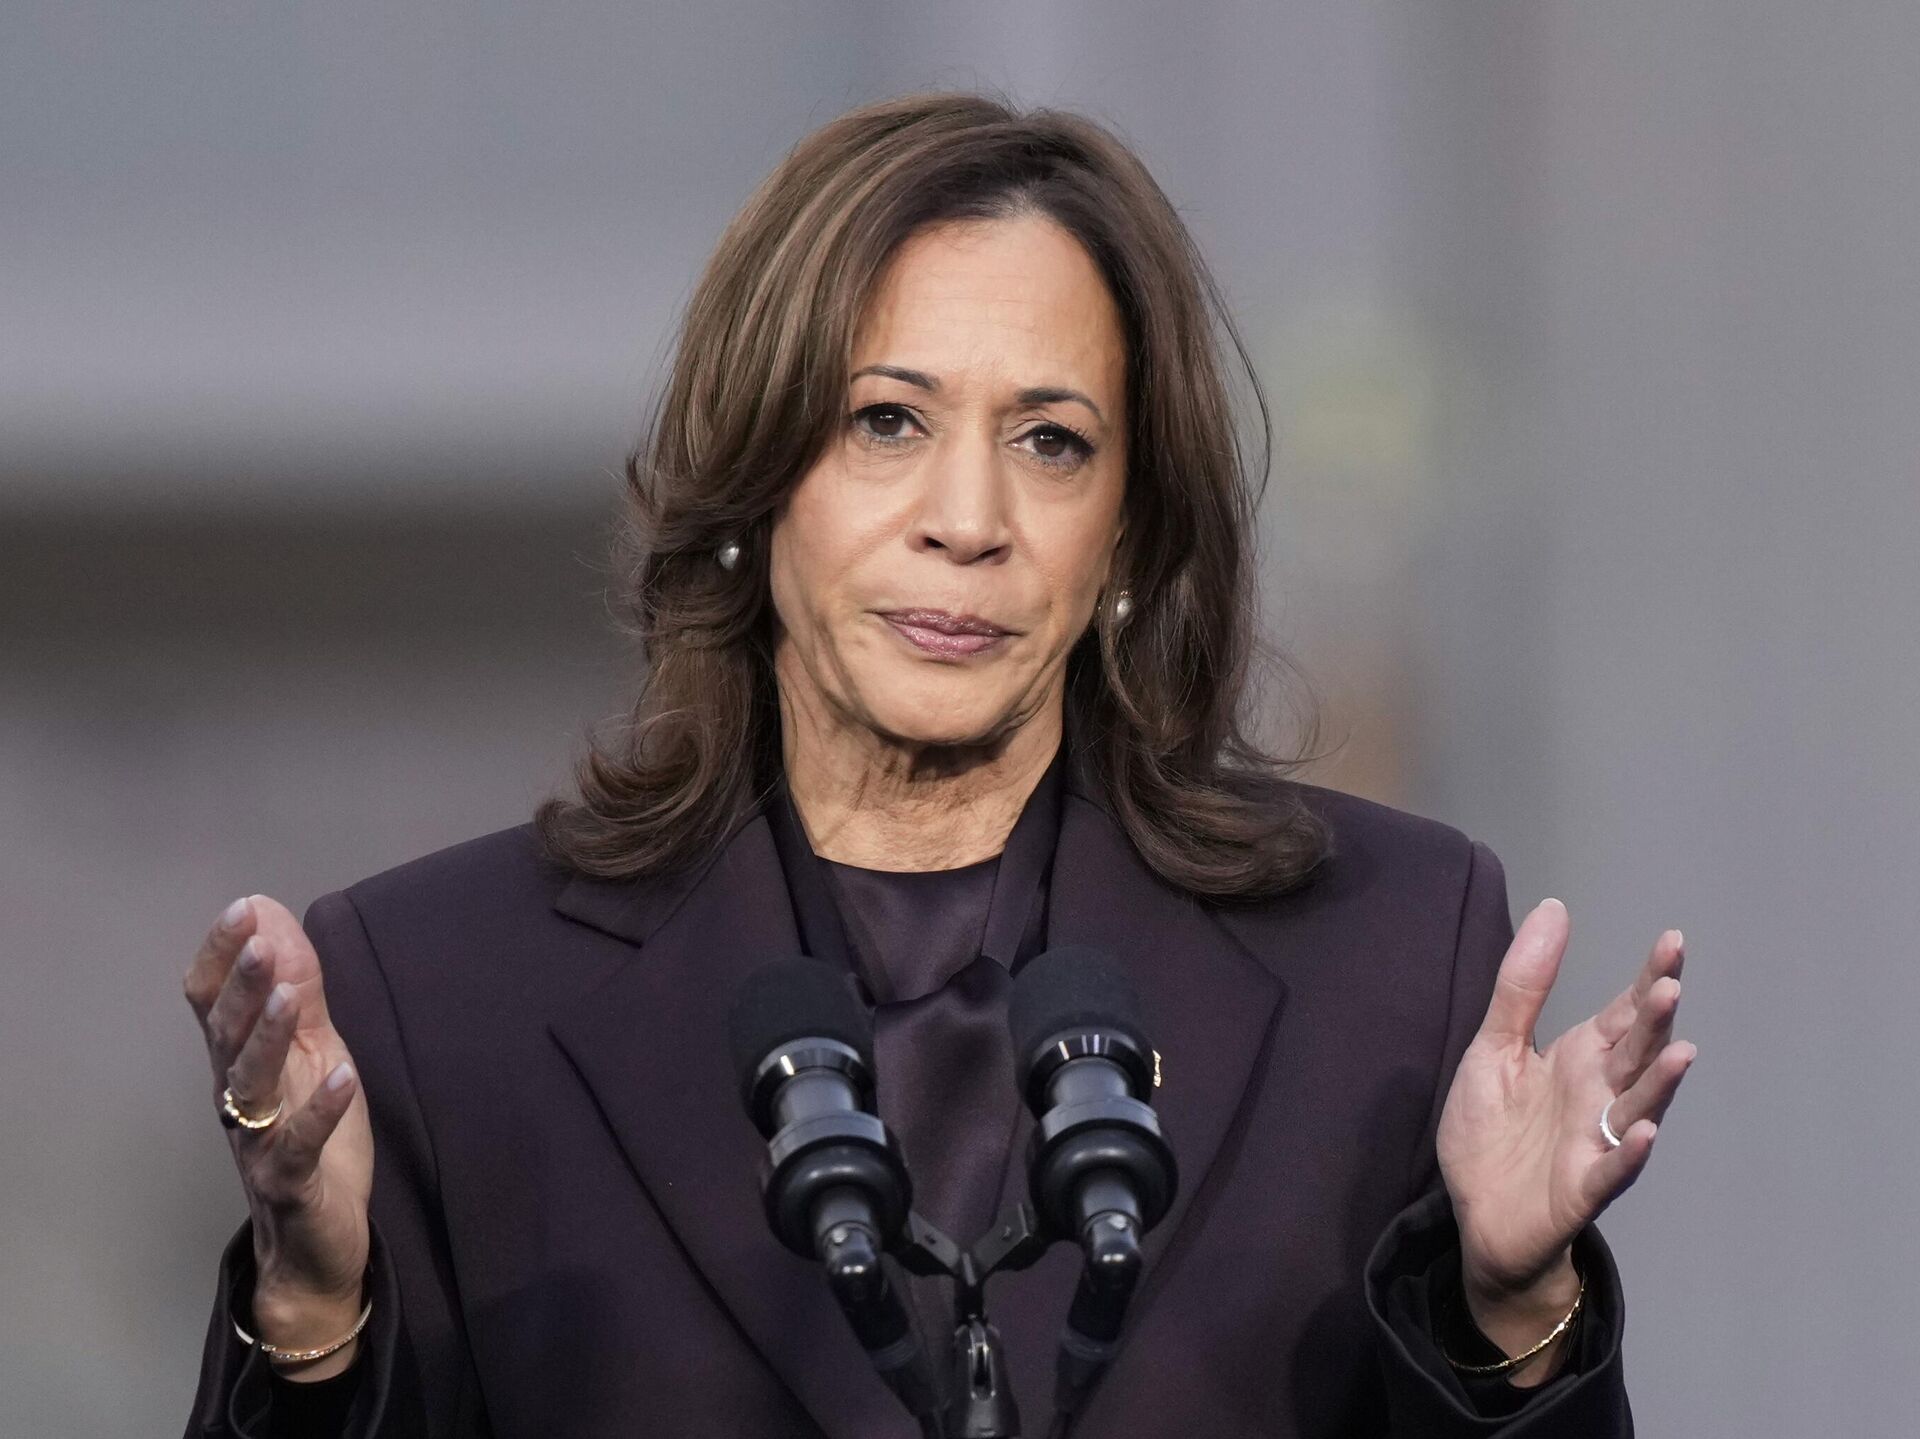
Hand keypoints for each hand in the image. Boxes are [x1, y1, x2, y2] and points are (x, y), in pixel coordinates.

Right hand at [184, 895, 373, 1378]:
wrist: (313, 1246)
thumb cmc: (311, 1139)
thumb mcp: (312, 1053)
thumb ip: (299, 991)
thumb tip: (274, 916)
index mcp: (238, 1063)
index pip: (210, 1001)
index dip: (222, 955)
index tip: (244, 907)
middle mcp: (238, 1098)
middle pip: (225, 1036)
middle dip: (243, 985)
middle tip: (259, 938)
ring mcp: (260, 1141)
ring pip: (252, 1084)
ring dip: (268, 1036)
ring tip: (291, 993)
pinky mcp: (292, 1182)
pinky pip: (299, 1145)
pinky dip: (320, 1110)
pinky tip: (342, 1076)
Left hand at [1436, 899, 1694, 1365]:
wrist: (1479, 1218)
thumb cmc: (1494, 1132)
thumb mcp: (1495, 1049)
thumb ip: (1524, 986)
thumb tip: (1555, 909)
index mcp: (1580, 1061)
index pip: (1623, 1014)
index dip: (1648, 980)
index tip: (1672, 941)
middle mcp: (1600, 1098)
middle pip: (1637, 1053)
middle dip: (1656, 1022)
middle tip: (1672, 984)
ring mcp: (1595, 1144)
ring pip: (1637, 1108)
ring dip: (1659, 1082)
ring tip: (1681, 1051)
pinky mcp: (1580, 1189)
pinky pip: (1610, 1171)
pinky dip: (1629, 1153)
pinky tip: (1644, 1132)